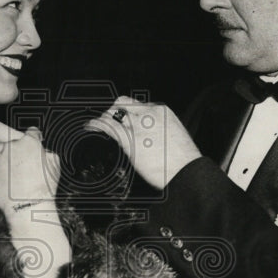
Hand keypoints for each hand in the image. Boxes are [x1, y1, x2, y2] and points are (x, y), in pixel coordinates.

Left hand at [0, 127, 59, 219]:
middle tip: (26, 170)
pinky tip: (8, 186)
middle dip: (19, 154)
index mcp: (29, 142)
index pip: (32, 133)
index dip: (35, 139)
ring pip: (3, 158)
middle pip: (15, 146)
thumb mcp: (55, 165)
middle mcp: (11, 146)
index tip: (34, 146)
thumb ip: (48, 153)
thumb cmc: (44, 187)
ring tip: (16, 181)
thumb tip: (44, 152)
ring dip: (8, 165)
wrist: (28, 206)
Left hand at [85, 95, 200, 189]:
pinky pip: (107, 126)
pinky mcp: (129, 140)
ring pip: (112, 113)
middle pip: (122, 104)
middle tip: (109, 122)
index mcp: (161, 112)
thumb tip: (149, 138)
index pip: (137, 104)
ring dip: (103, 119)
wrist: (187, 173)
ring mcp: (138, 126)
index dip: (126, 111)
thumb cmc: (183, 161)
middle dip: (113, 111)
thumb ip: (159, 132)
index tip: (123, 119)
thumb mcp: (174, 137)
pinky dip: (96, 125)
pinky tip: (90, 127)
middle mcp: (148, 115)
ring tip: (97, 126)